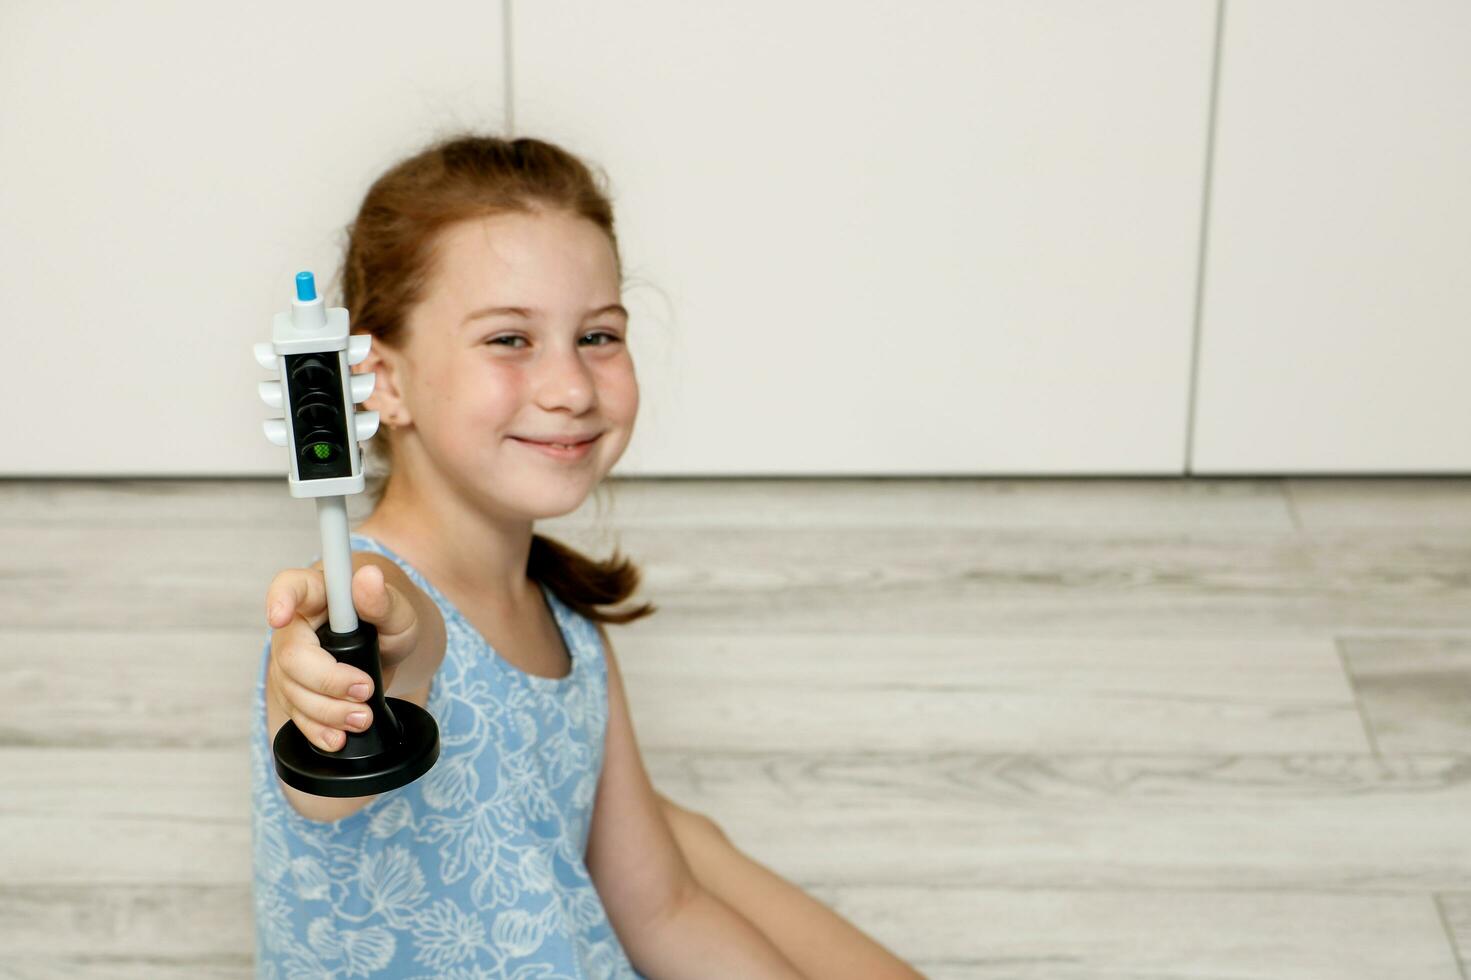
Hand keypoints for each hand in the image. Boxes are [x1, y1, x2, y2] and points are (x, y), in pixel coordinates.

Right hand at [263, 562, 421, 751]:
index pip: (290, 586)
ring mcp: (292, 662)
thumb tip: (369, 578)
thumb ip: (383, 599)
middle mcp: (296, 626)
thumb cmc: (390, 619)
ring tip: (363, 718)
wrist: (391, 648)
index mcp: (318, 594)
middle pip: (291, 655)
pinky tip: (337, 738)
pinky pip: (297, 715)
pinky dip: (318, 730)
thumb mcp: (399, 609)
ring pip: (293, 691)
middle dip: (327, 680)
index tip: (280, 616)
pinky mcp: (296, 692)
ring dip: (328, 712)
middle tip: (365, 689)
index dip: (279, 599)